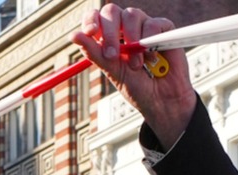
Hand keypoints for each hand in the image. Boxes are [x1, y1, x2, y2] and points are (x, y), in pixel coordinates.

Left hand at [72, 4, 193, 147]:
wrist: (161, 100)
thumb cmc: (136, 86)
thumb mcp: (112, 71)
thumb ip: (94, 53)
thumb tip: (74, 36)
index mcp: (109, 37)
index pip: (95, 18)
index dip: (90, 20)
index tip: (90, 32)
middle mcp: (125, 28)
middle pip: (111, 11)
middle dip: (109, 33)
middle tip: (112, 56)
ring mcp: (144, 27)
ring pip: (132, 14)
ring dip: (131, 40)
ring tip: (135, 65)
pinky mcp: (163, 29)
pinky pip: (153, 23)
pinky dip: (149, 40)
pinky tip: (151, 58)